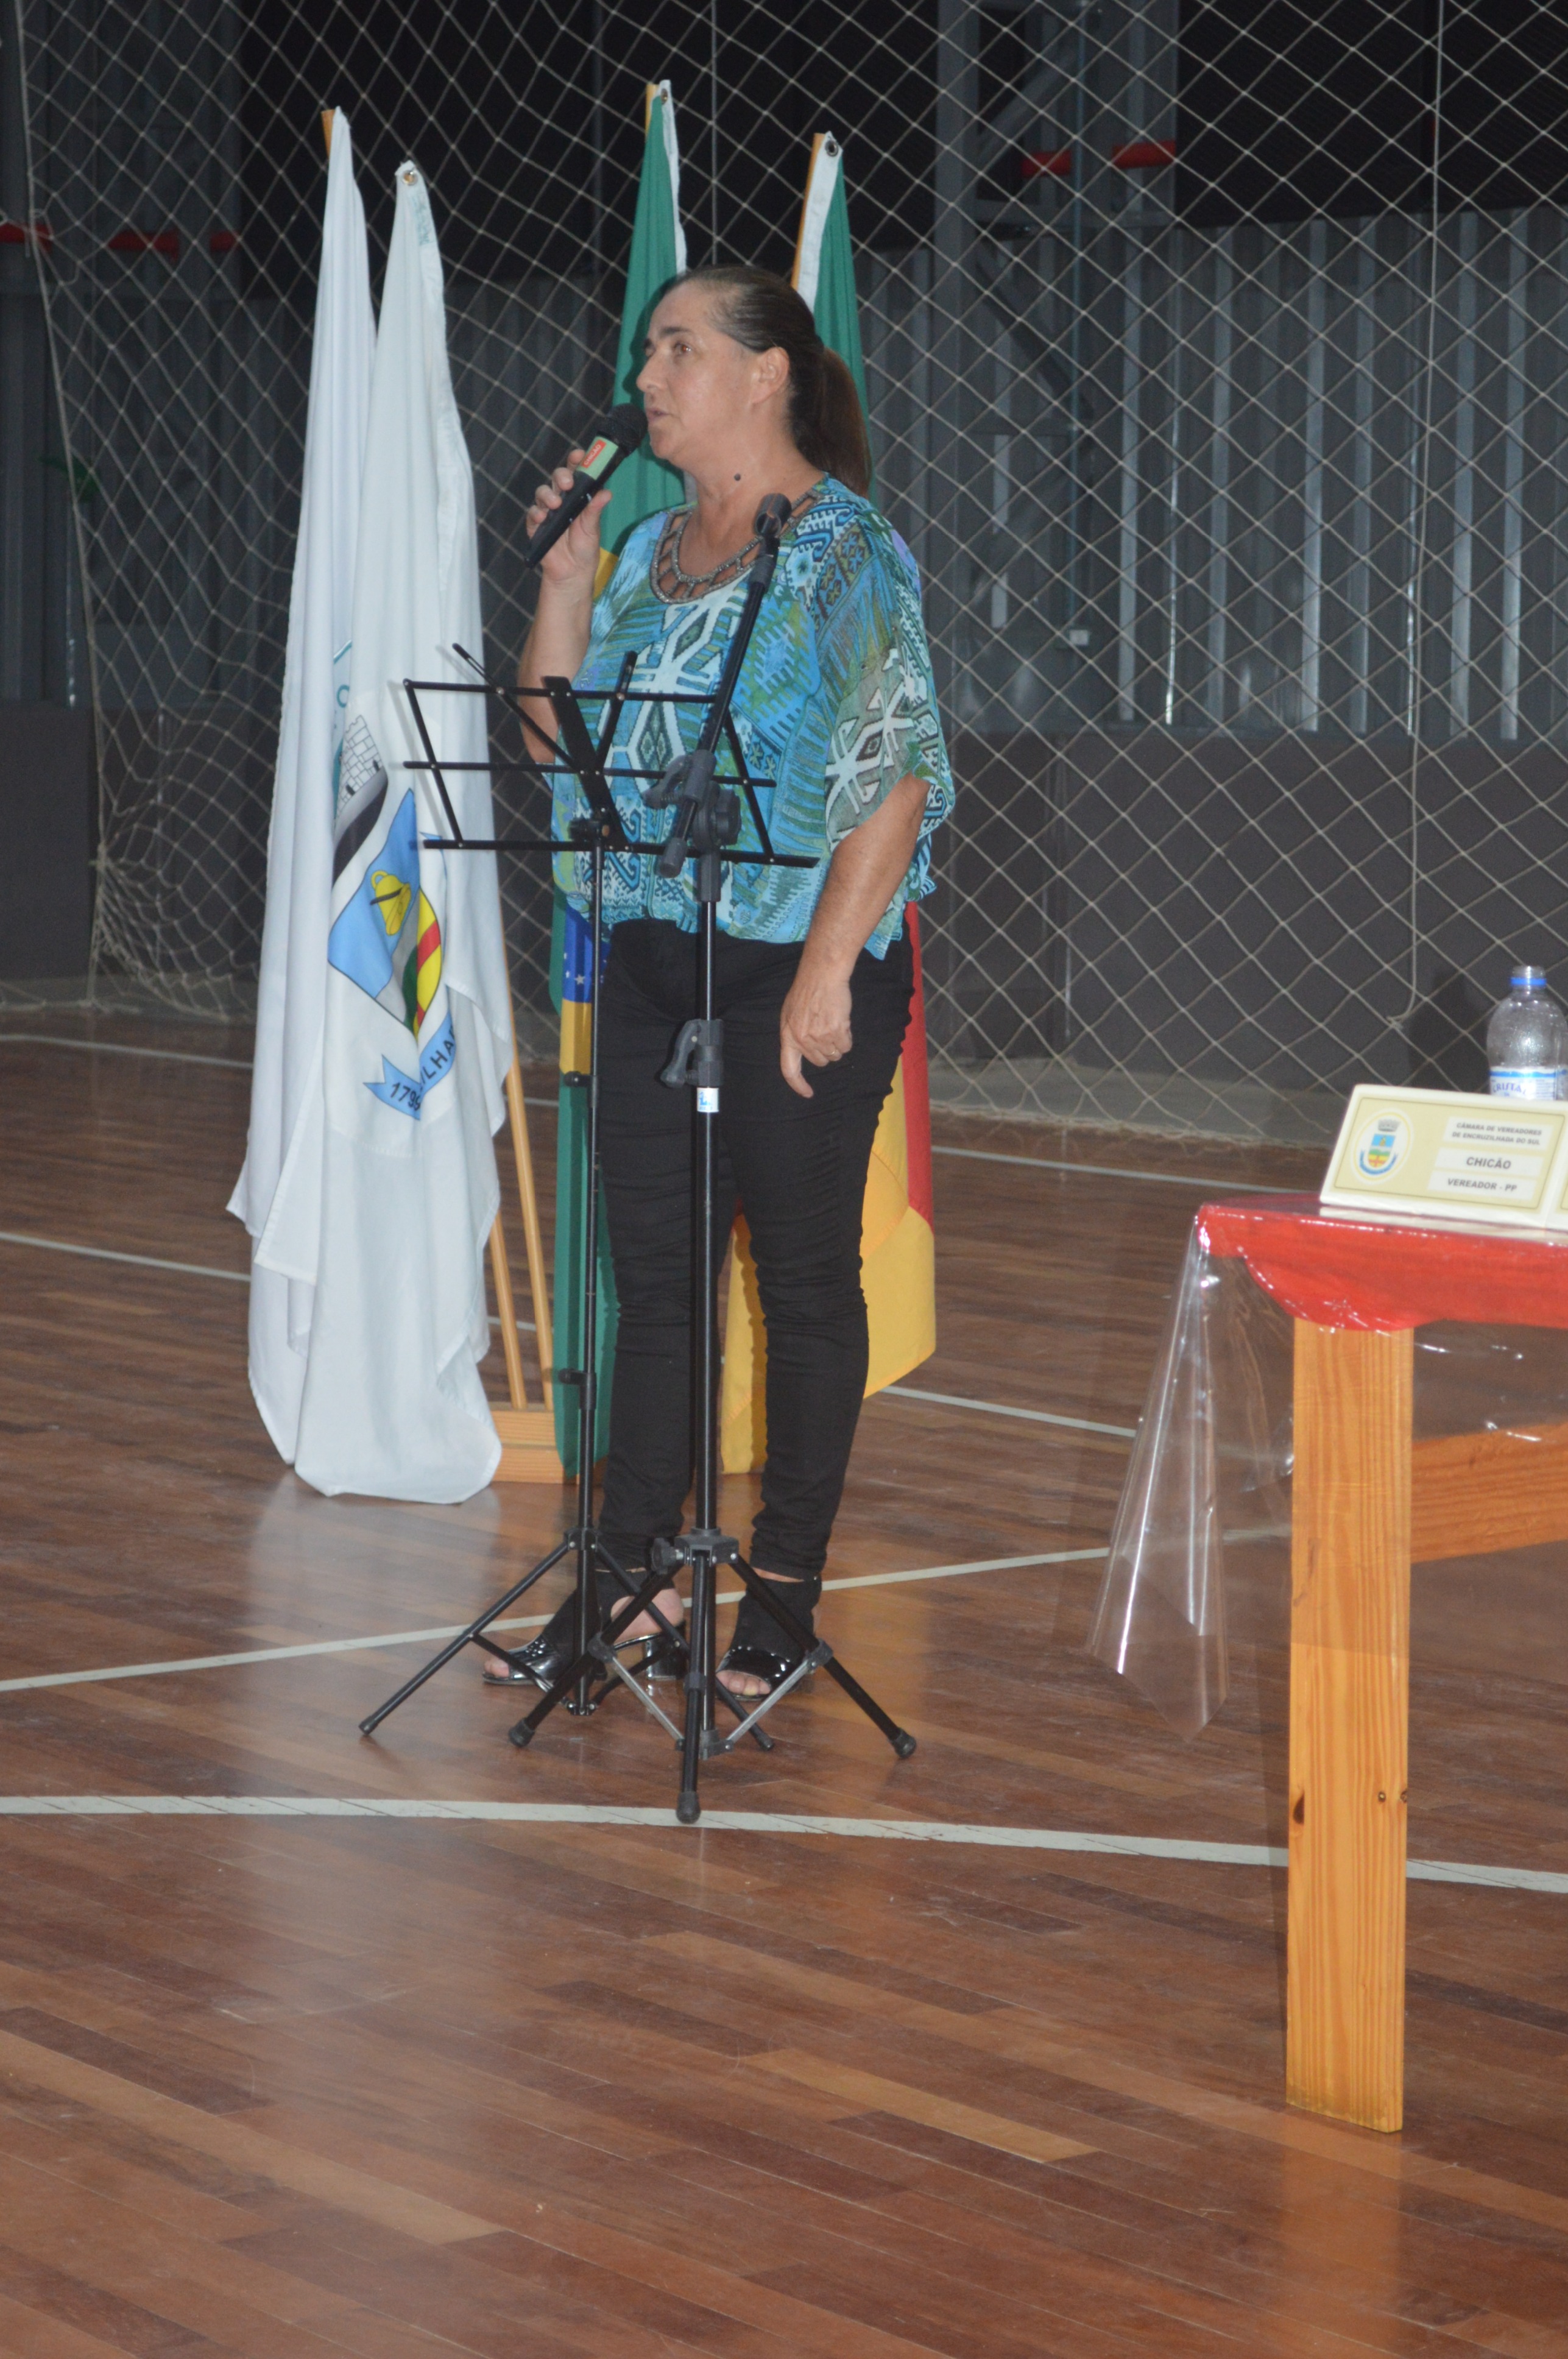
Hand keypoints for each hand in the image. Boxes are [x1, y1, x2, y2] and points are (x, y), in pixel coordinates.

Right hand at [526, 449, 611, 594]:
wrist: (572, 573)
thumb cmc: (585, 549)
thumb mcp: (593, 529)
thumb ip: (595, 510)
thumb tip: (606, 493)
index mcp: (578, 496)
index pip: (576, 472)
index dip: (576, 461)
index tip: (579, 455)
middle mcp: (562, 499)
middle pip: (557, 478)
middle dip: (561, 476)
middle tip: (567, 484)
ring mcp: (548, 511)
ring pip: (543, 492)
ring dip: (547, 495)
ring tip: (555, 505)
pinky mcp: (536, 525)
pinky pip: (533, 513)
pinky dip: (537, 513)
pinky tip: (543, 518)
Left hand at [779, 966, 852, 1098]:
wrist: (822, 975)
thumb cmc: (806, 991)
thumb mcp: (789, 1014)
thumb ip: (794, 1034)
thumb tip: (802, 1051)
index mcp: (788, 1036)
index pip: (789, 1069)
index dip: (798, 1085)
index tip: (808, 1093)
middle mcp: (802, 1040)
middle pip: (820, 1062)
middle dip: (825, 1051)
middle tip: (825, 1031)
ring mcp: (820, 1037)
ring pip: (835, 1055)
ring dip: (837, 1044)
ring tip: (833, 1023)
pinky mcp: (836, 1031)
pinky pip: (846, 1046)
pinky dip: (847, 1038)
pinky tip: (841, 1022)